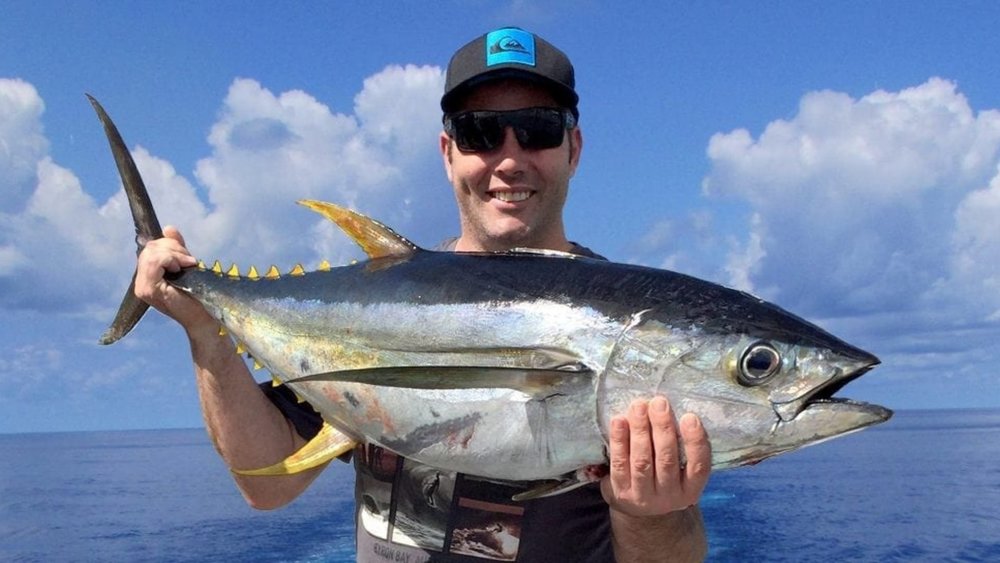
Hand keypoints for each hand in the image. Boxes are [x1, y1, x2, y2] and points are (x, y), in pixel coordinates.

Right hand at [134, 226, 212, 330]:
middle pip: (150, 247)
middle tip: (189, 262)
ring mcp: (143, 287)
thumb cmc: (199, 296)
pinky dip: (171, 259)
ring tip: (187, 266)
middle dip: (173, 248)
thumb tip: (168, 228)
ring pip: (151, 253)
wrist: (205, 318)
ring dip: (174, 254)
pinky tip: (182, 269)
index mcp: (148, 277)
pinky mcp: (149, 289)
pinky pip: (154, 262)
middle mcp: (140, 283)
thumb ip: (176, 248)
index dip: (169, 246)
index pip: (150, 249)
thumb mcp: (186, 265)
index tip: (187, 257)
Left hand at [600, 396, 710, 516]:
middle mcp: (669, 496)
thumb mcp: (680, 471)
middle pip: (666, 460)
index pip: (698, 466)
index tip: (690, 417)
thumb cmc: (664, 477)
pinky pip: (619, 464)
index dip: (695, 441)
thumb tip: (672, 410)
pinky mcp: (620, 492)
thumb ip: (681, 446)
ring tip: (639, 406)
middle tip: (659, 403)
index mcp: (690, 489)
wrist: (640, 512)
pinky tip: (619, 421)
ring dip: (640, 430)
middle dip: (663, 428)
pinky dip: (619, 441)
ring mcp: (643, 497)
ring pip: (642, 461)